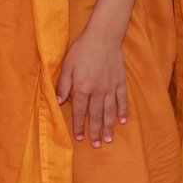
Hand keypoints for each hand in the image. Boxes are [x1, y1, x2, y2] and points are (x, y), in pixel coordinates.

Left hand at [55, 24, 127, 146]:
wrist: (103, 37)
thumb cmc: (82, 50)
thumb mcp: (67, 65)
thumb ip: (63, 85)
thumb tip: (59, 101)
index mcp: (82, 88)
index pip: (79, 111)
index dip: (79, 125)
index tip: (80, 138)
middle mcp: (97, 91)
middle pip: (96, 115)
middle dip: (95, 131)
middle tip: (96, 145)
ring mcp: (110, 88)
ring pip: (109, 111)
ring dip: (108, 127)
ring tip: (108, 139)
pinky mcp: (120, 82)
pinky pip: (122, 100)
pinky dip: (123, 111)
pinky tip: (123, 121)